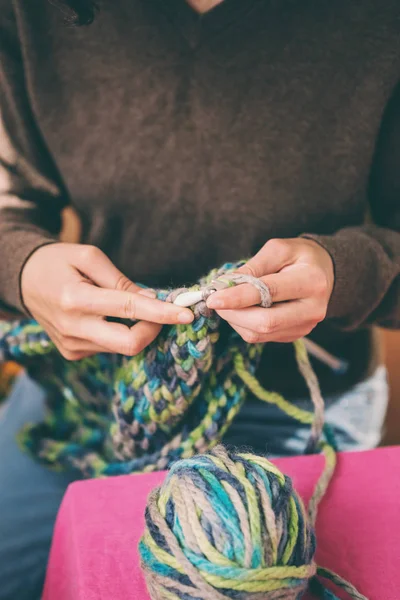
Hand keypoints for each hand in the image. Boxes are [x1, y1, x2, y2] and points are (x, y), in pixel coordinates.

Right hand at [21, 243, 192, 359]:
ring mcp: (71, 344)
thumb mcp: (89, 257)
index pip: (129, 310)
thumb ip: (121, 280)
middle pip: (129, 344)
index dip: (162, 314)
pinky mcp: (72, 352)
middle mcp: (73, 327)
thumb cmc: (59, 261)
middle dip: (154, 330)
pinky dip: (119, 332)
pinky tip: (108, 317)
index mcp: (76, 299)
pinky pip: (108, 347)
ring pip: (121, 346)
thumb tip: (152, 301)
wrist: (23, 281)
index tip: (187, 314)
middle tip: (164, 313)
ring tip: (129, 306)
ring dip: (137, 329)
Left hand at [206, 238, 333, 342]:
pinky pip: (261, 337)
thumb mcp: (279, 249)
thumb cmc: (299, 257)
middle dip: (233, 313)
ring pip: (259, 333)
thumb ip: (253, 266)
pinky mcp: (295, 336)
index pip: (268, 293)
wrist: (325, 273)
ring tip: (227, 303)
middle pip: (265, 322)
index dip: (237, 297)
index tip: (213, 297)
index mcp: (311, 281)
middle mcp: (312, 309)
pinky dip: (244, 325)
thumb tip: (226, 284)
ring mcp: (305, 326)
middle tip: (214, 301)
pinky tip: (241, 310)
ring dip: (235, 320)